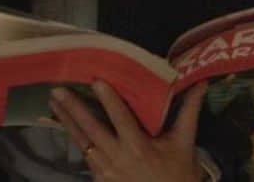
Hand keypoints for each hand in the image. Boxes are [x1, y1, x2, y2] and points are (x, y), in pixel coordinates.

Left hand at [49, 80, 207, 181]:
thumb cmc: (178, 174)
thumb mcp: (185, 143)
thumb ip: (189, 112)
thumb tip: (200, 84)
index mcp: (140, 147)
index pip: (122, 119)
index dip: (109, 101)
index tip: (97, 81)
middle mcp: (119, 158)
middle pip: (92, 130)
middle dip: (74, 109)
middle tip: (57, 90)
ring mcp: (106, 170)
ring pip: (82, 142)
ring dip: (66, 121)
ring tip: (53, 102)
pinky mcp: (100, 179)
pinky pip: (84, 155)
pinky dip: (73, 137)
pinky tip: (62, 122)